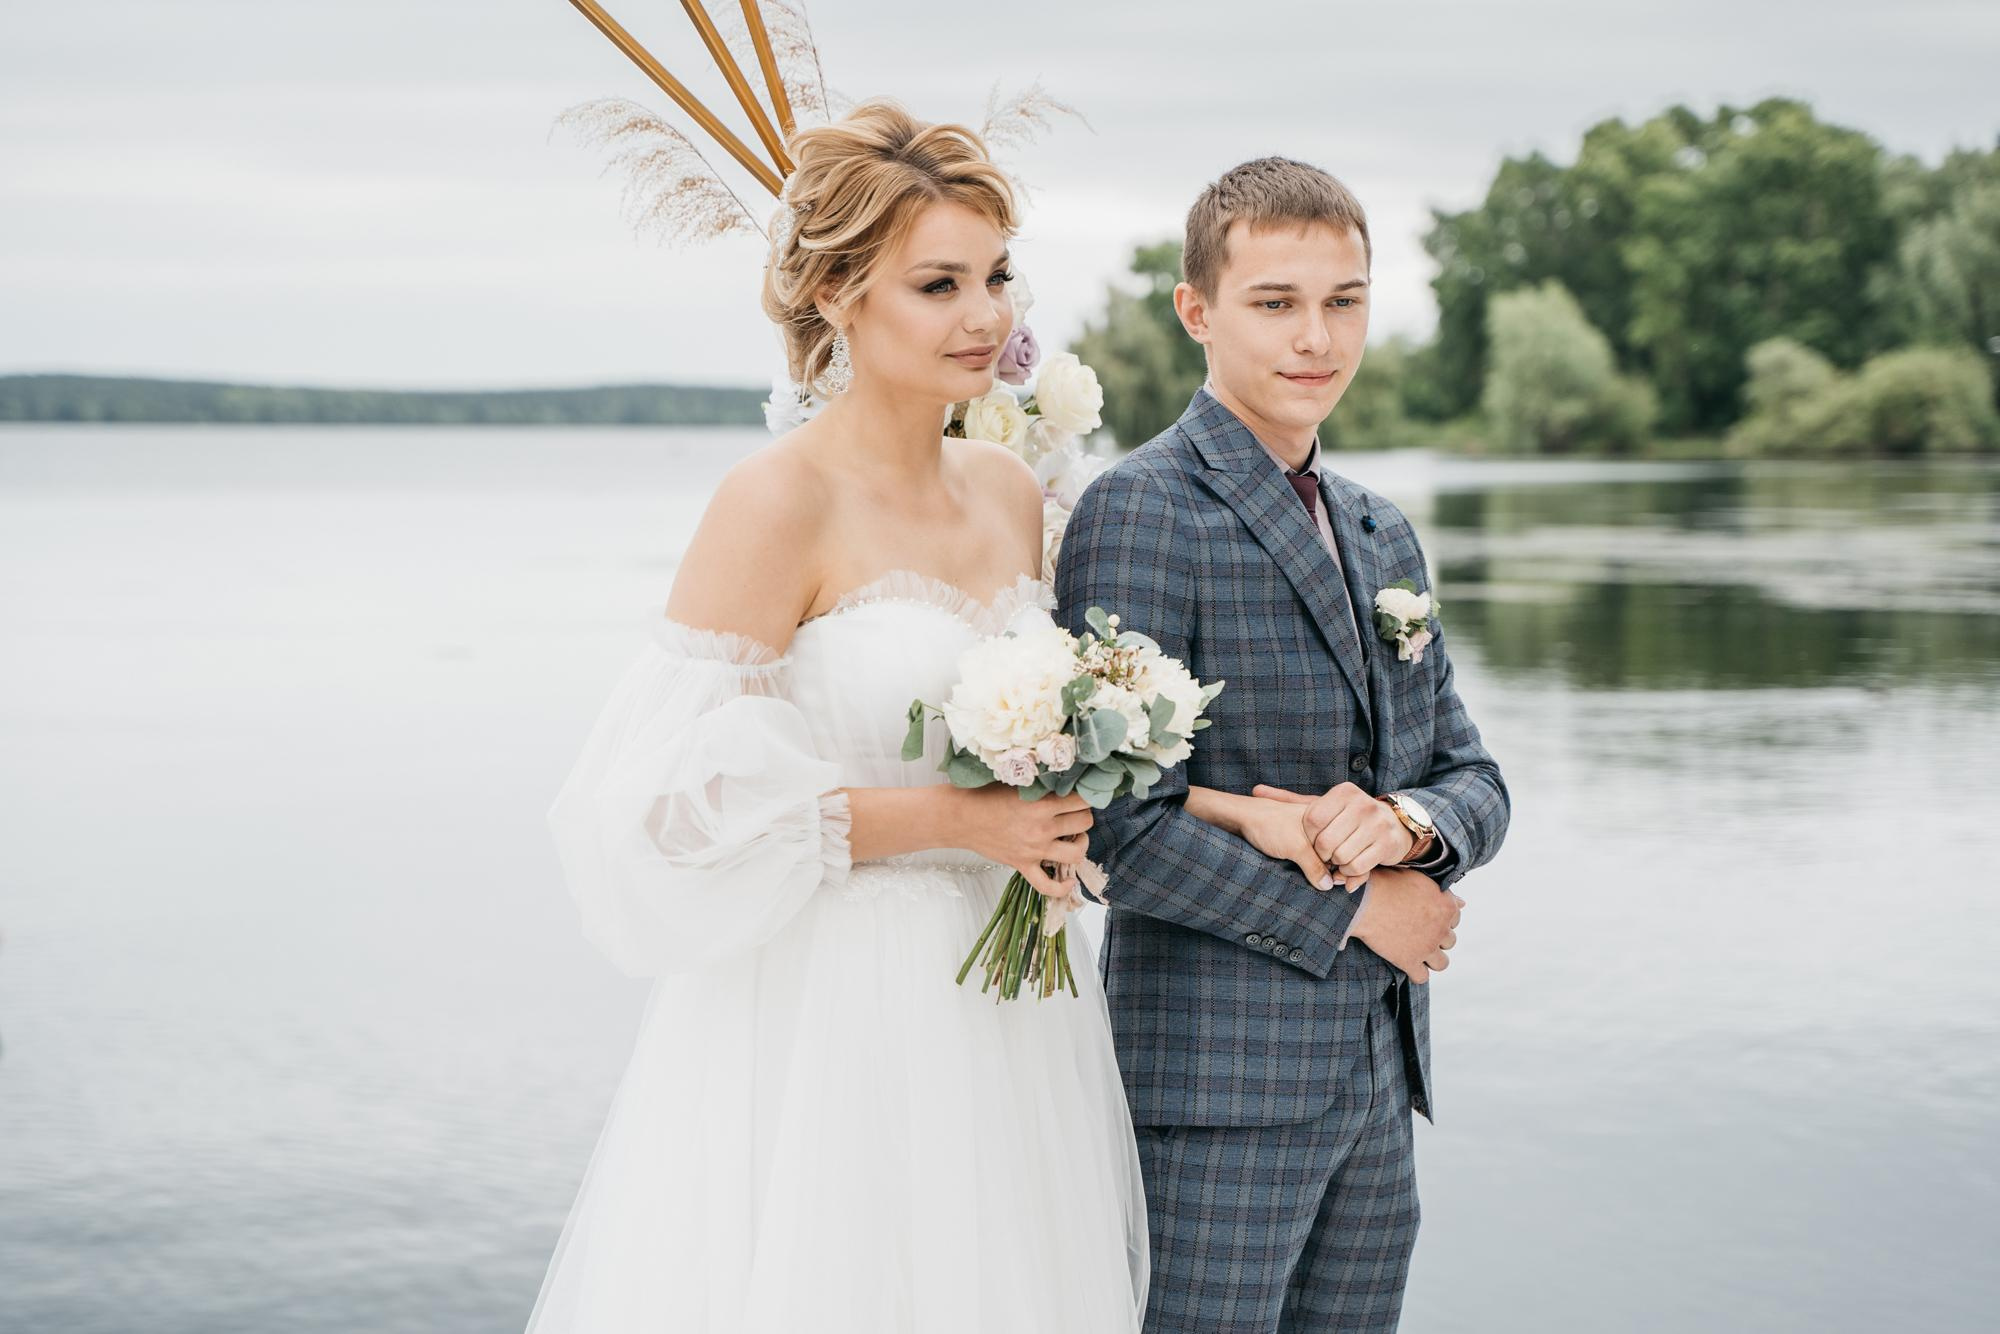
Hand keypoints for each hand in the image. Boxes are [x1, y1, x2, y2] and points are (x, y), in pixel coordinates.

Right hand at [955, 786, 1093, 898]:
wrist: (960, 818)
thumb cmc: (985, 796)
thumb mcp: (1017, 783)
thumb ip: (1041, 785)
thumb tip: (1065, 780)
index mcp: (1041, 804)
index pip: (1082, 800)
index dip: (1087, 795)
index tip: (1084, 794)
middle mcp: (1041, 828)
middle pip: (1084, 823)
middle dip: (1084, 817)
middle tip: (1076, 813)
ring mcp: (1034, 850)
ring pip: (1076, 854)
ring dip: (1081, 845)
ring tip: (1075, 838)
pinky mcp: (1023, 865)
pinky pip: (1047, 885)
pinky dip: (1061, 887)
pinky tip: (1068, 881)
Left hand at [1252, 782, 1413, 888]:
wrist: (1394, 826)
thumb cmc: (1348, 817)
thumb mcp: (1322, 805)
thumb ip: (1290, 800)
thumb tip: (1255, 790)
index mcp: (1344, 792)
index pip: (1313, 820)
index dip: (1308, 837)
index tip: (1312, 840)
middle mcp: (1363, 804)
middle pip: (1326, 842)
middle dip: (1322, 854)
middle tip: (1325, 855)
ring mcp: (1377, 824)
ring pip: (1342, 857)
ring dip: (1336, 866)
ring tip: (1337, 861)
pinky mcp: (1387, 844)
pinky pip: (1358, 868)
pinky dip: (1350, 874)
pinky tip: (1349, 870)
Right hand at [1345, 865, 1462, 983]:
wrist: (1364, 901)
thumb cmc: (1388, 884)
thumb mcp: (1418, 879)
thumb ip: (1442, 892)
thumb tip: (1463, 903)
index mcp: (1446, 906)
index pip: (1455, 919)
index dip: (1441, 918)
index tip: (1426, 916)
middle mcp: (1441, 929)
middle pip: (1449, 941)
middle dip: (1437, 938)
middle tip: (1418, 931)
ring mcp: (1426, 947)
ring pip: (1442, 963)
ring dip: (1432, 958)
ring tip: (1417, 951)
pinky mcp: (1409, 961)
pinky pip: (1421, 977)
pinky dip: (1416, 973)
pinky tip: (1407, 965)